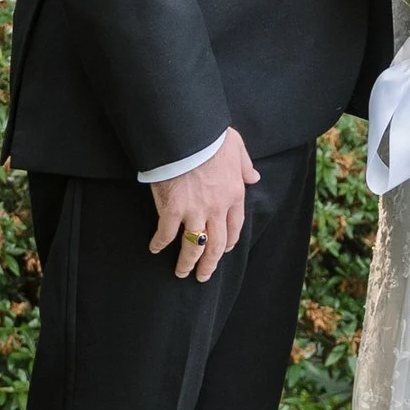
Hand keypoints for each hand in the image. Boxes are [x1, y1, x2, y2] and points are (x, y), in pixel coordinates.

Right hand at [150, 128, 258, 282]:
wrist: (187, 133)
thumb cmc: (211, 136)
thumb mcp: (237, 146)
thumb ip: (245, 165)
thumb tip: (254, 177)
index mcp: (234, 194)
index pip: (235, 227)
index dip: (228, 242)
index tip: (222, 251)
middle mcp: (217, 208)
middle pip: (216, 245)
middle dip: (209, 264)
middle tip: (202, 276)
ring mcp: (195, 211)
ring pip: (194, 247)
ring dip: (187, 263)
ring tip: (181, 272)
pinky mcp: (172, 210)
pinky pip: (166, 234)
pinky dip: (159, 244)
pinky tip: (154, 249)